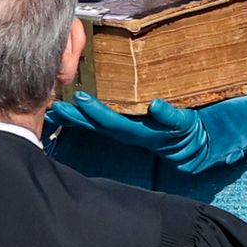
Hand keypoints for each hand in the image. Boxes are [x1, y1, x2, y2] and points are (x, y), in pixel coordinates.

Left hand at [48, 91, 196, 156]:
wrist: (191, 147)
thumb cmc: (187, 132)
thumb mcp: (184, 123)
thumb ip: (170, 116)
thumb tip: (156, 105)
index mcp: (139, 131)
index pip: (113, 121)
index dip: (96, 111)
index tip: (81, 99)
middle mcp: (126, 133)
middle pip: (96, 125)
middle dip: (74, 116)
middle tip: (54, 105)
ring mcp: (123, 132)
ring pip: (93, 126)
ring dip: (73, 118)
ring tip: (54, 109)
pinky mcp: (122, 129)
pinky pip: (98, 123)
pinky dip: (81, 118)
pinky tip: (68, 110)